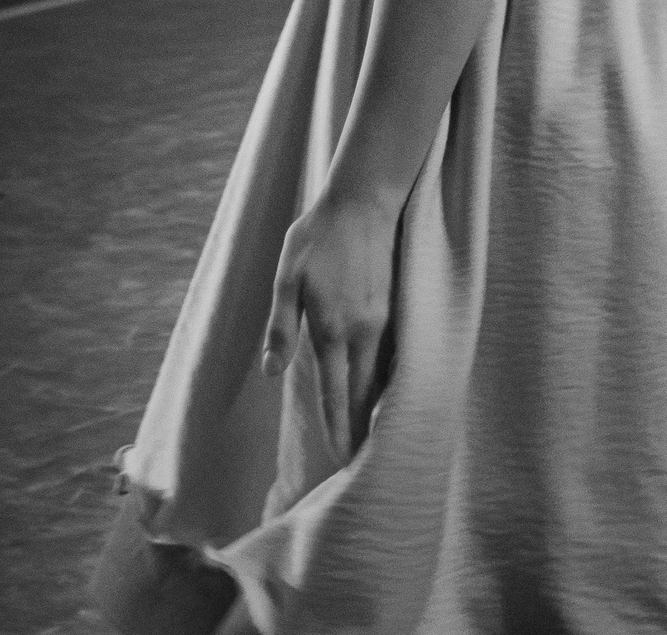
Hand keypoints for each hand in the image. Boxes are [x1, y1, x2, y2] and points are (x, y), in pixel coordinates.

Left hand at [262, 187, 398, 458]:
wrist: (363, 200)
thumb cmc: (317, 236)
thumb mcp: (287, 277)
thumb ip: (281, 326)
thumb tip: (271, 372)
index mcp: (332, 329)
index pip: (336, 393)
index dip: (338, 429)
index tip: (340, 460)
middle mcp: (363, 332)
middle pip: (365, 395)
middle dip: (363, 431)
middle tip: (362, 465)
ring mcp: (385, 320)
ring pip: (383, 378)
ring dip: (379, 409)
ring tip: (376, 441)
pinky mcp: (396, 308)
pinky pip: (394, 357)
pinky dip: (389, 382)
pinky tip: (387, 395)